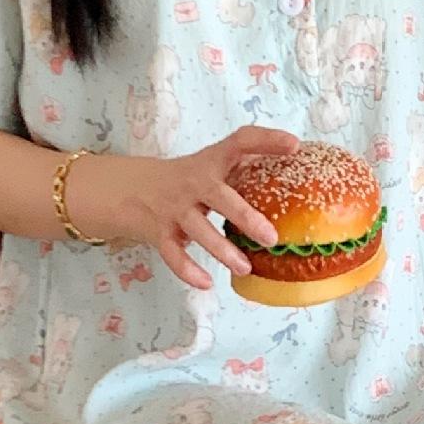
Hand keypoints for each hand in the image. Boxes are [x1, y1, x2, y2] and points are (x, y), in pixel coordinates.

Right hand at [68, 126, 298, 289]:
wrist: (129, 189)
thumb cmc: (186, 181)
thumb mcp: (210, 168)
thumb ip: (242, 171)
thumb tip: (294, 178)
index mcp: (211, 162)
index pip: (239, 142)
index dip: (266, 140)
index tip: (293, 145)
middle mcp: (193, 183)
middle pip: (219, 196)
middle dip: (245, 217)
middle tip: (271, 237)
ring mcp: (174, 208)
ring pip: (198, 230)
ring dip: (222, 251)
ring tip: (245, 268)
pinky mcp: (159, 232)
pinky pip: (173, 254)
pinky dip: (188, 270)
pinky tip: (206, 283)